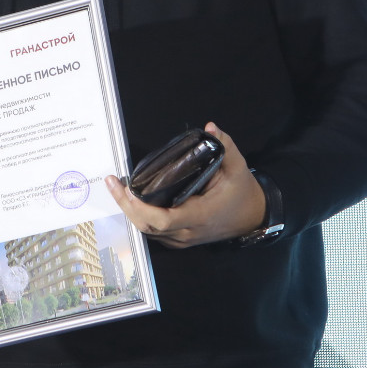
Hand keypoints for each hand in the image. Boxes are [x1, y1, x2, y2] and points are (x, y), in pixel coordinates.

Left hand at [105, 122, 265, 248]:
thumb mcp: (238, 167)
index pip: (163, 219)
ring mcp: (183, 239)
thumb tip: (210, 127)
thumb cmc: (243, 193)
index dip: (140, 207)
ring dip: (131, 212)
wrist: (253, 218)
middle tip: (113, 184)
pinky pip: (155, 233)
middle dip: (126, 206)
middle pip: (147, 226)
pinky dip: (141, 218)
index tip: (127, 188)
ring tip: (118, 189)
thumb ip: (225, 146)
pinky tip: (132, 201)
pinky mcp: (180, 239)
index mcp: (200, 215)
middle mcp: (187, 231)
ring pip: (148, 232)